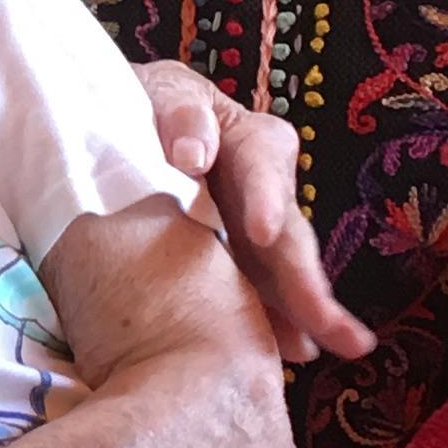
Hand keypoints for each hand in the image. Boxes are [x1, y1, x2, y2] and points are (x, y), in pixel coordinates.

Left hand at [137, 60, 373, 368]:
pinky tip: (288, 353)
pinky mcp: (236, 264)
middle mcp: (264, 191)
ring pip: (279, 273)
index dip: (265, 199)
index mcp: (250, 141)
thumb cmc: (146, 105)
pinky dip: (269, 322)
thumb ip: (183, 114)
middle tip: (325, 321)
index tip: (260, 232)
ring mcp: (251, 233)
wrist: (120, 130)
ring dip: (303, 312)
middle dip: (306, 281)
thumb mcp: (162, 95)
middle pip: (286, 234)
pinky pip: (254, 294)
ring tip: (327, 347)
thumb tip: (195, 153)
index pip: (264, 166)